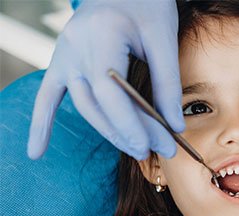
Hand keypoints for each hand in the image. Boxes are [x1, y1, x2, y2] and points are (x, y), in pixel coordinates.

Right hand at [28, 0, 182, 160]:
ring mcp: (64, 55)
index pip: (110, 91)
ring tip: (139, 150)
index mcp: (101, 36)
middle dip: (128, 132)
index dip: (132, 123)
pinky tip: (37, 151)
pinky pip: (48, 95)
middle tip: (160, 152)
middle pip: (98, 103)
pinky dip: (42, 122)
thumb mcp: (163, 37)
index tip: (157, 145)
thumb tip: (175, 126)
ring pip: (83, 105)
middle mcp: (75, 47)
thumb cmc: (147, 4)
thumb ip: (168, 81)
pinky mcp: (62, 61)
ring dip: (109, 131)